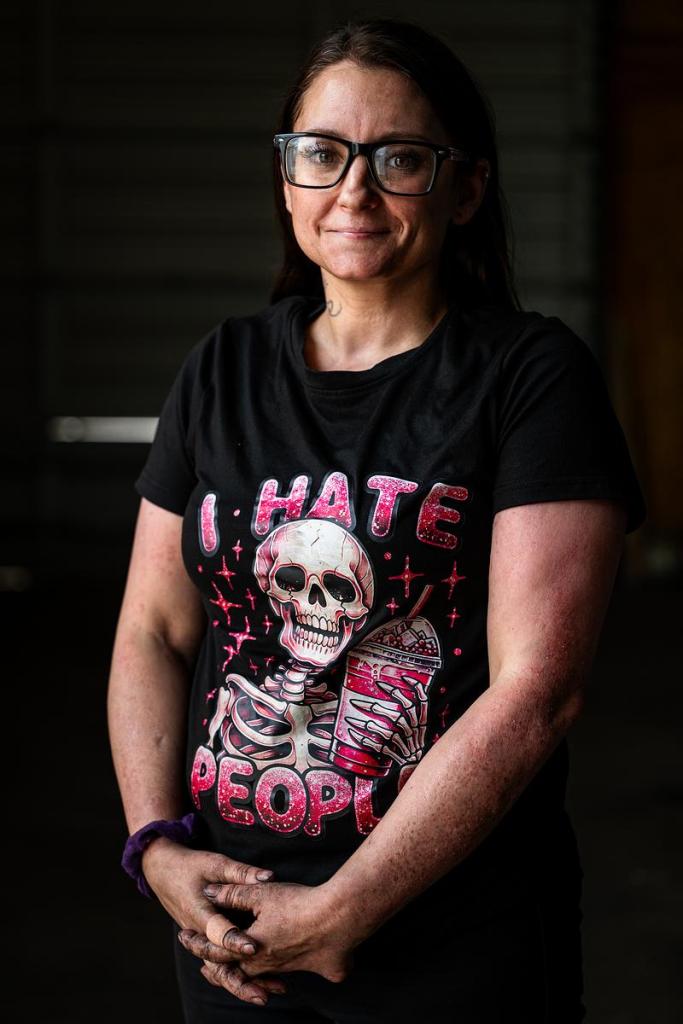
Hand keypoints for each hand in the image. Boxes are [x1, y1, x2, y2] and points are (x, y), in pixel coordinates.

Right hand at [142, 838, 287, 1004]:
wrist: (162, 871)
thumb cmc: (189, 865)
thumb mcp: (215, 863)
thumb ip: (240, 873)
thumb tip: (267, 877)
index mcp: (199, 912)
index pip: (217, 931)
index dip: (234, 940)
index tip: (253, 948)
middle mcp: (198, 932)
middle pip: (218, 963)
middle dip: (240, 980)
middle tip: (264, 994)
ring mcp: (200, 940)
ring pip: (219, 968)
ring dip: (241, 983)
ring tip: (266, 995)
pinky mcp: (205, 941)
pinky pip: (219, 963)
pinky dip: (236, 973)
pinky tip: (258, 983)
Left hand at [179, 879, 358, 998]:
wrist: (340, 917)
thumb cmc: (298, 904)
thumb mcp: (260, 893)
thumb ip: (232, 892)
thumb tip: (209, 891)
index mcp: (251, 948)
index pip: (215, 950)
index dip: (197, 944)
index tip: (185, 939)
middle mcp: (268, 964)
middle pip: (235, 971)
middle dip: (218, 970)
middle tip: (204, 970)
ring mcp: (291, 969)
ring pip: (261, 976)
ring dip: (246, 976)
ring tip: (239, 976)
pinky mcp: (314, 968)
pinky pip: (291, 974)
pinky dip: (278, 976)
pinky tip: (287, 972)